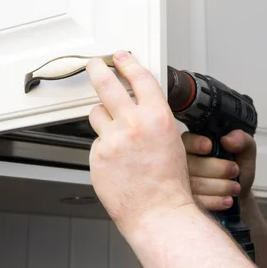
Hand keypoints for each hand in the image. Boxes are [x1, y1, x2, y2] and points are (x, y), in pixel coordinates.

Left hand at [86, 51, 194, 235]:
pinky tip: (117, 157)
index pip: (140, 78)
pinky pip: (97, 141)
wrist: (159, 211)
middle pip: (108, 85)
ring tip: (114, 126)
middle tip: (95, 64)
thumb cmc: (170, 181)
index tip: (121, 56)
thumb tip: (137, 102)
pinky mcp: (98, 156)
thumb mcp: (171, 138)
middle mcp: (133, 124)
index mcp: (157, 117)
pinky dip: (105, 144)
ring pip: (97, 113)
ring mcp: (112, 140)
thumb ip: (152, 117)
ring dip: (103, 114)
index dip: (128, 62)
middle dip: (99, 70)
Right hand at [182, 129, 256, 210]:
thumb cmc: (238, 168)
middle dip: (217, 168)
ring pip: (195, 184)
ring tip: (235, 187)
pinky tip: (228, 199)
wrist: (238, 194)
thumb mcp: (245, 150)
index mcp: (195, 143)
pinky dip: (215, 200)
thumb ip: (241, 139)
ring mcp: (183, 182)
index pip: (187, 140)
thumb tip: (227, 140)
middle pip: (191, 164)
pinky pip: (197, 201)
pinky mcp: (187, 201)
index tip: (209, 147)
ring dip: (219, 186)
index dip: (196, 143)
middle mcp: (184, 161)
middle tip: (235, 171)